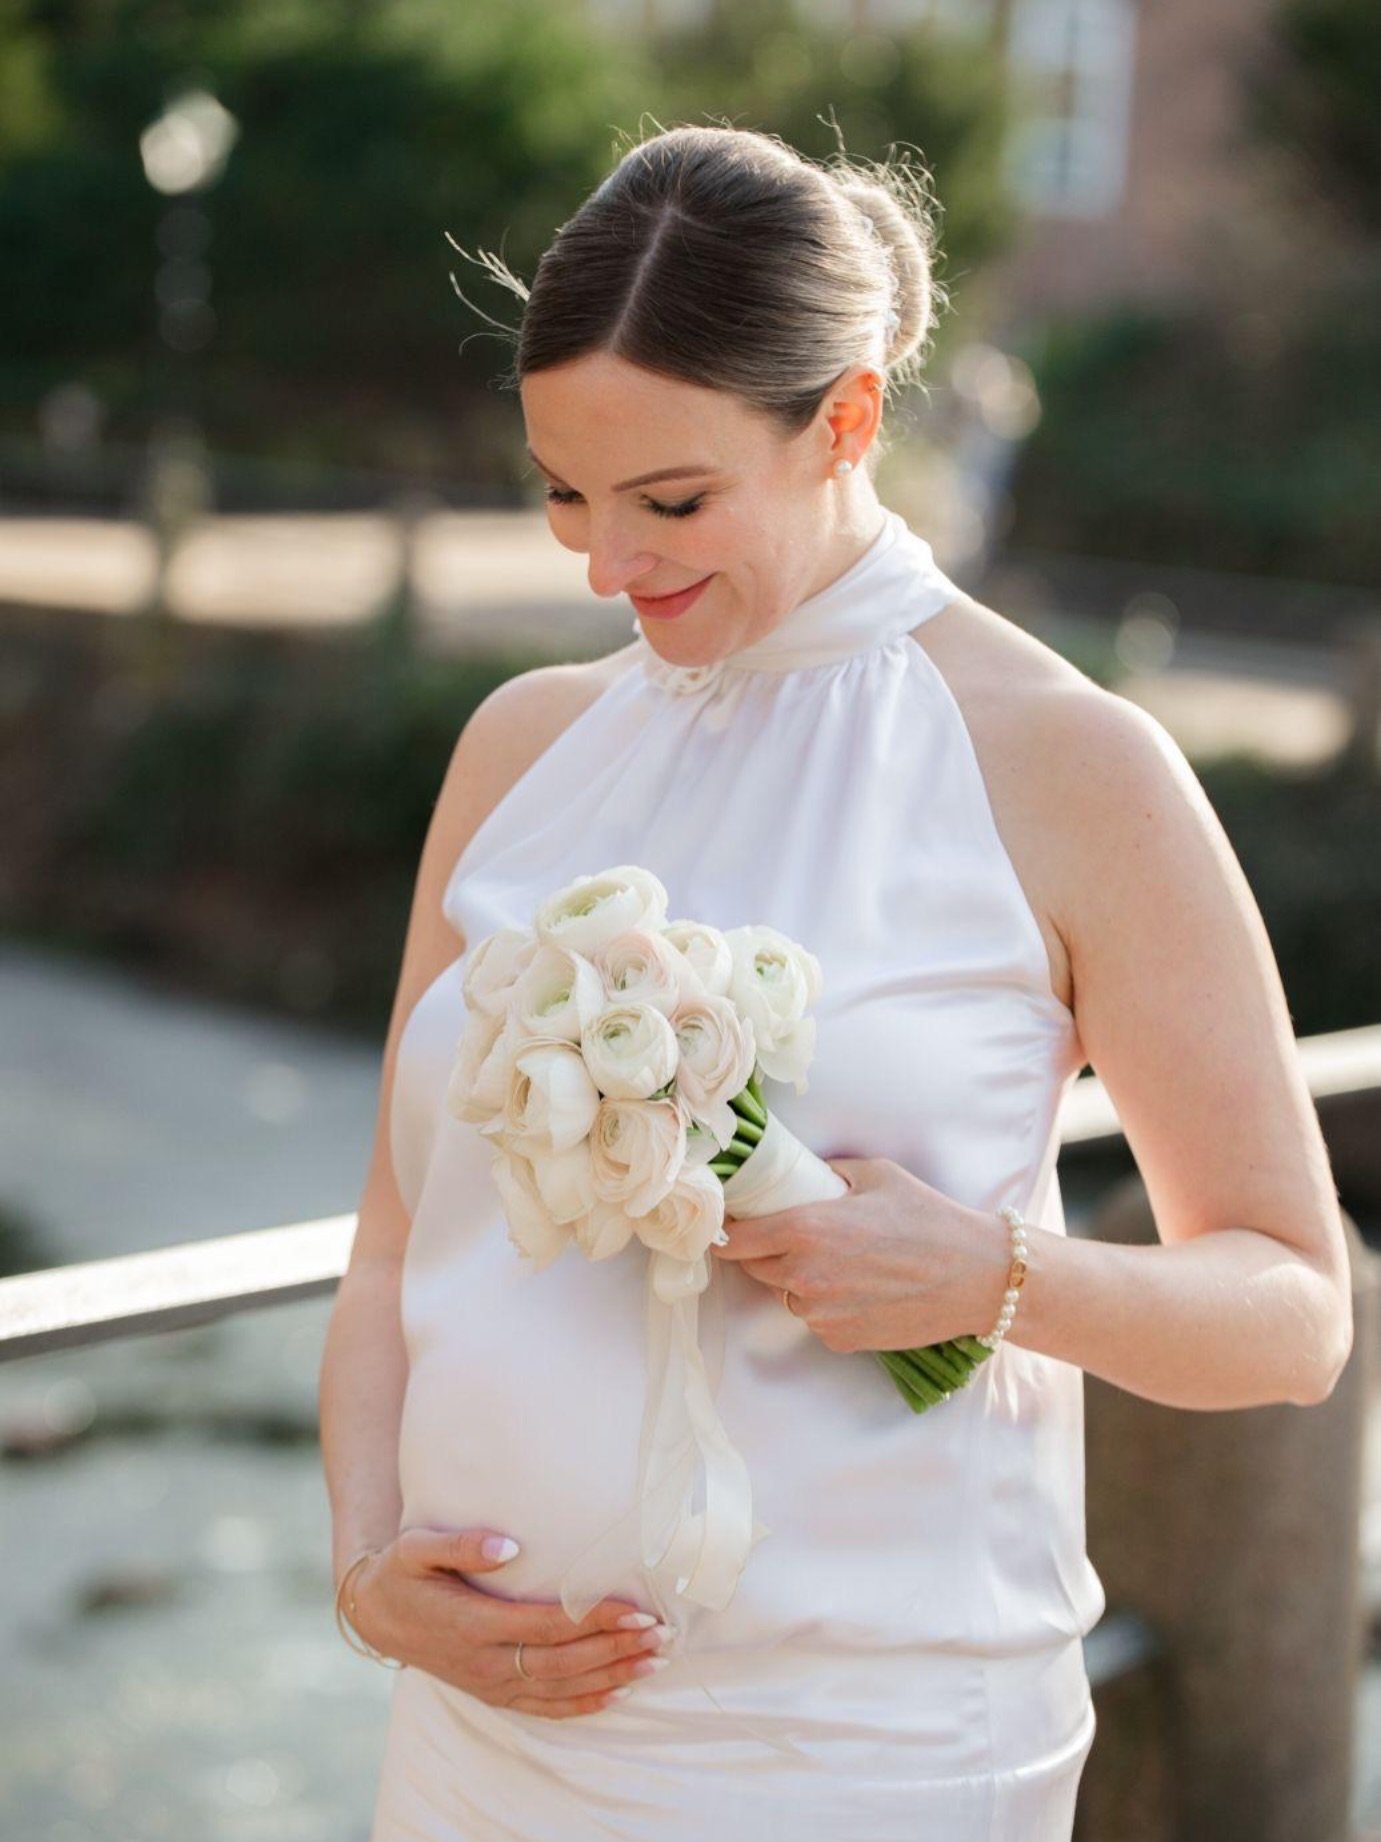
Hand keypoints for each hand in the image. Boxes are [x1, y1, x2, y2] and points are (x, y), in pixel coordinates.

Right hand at [347, 1528, 672, 1718]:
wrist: (376, 1615)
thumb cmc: (403, 1572)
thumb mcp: (417, 1548)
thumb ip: (461, 1545)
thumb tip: (510, 1548)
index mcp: (471, 1624)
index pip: (546, 1626)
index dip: (593, 1620)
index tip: (637, 1609)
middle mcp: (484, 1662)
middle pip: (563, 1662)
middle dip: (615, 1650)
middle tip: (662, 1636)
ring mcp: (489, 1683)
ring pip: (559, 1689)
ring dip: (610, 1677)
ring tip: (654, 1662)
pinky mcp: (492, 1692)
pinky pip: (543, 1707)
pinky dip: (582, 1704)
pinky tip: (616, 1694)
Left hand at [709, 1156, 1006, 1353]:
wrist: (977, 1277)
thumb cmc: (929, 1218)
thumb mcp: (875, 1175)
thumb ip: (827, 1175)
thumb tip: (801, 1175)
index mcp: (806, 1230)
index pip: (734, 1239)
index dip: (725, 1232)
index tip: (726, 1225)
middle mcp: (805, 1277)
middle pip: (755, 1268)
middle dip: (764, 1252)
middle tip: (793, 1235)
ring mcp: (821, 1314)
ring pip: (786, 1295)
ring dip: (798, 1279)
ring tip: (841, 1260)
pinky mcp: (840, 1339)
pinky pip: (815, 1318)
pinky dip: (826, 1304)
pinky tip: (861, 1287)